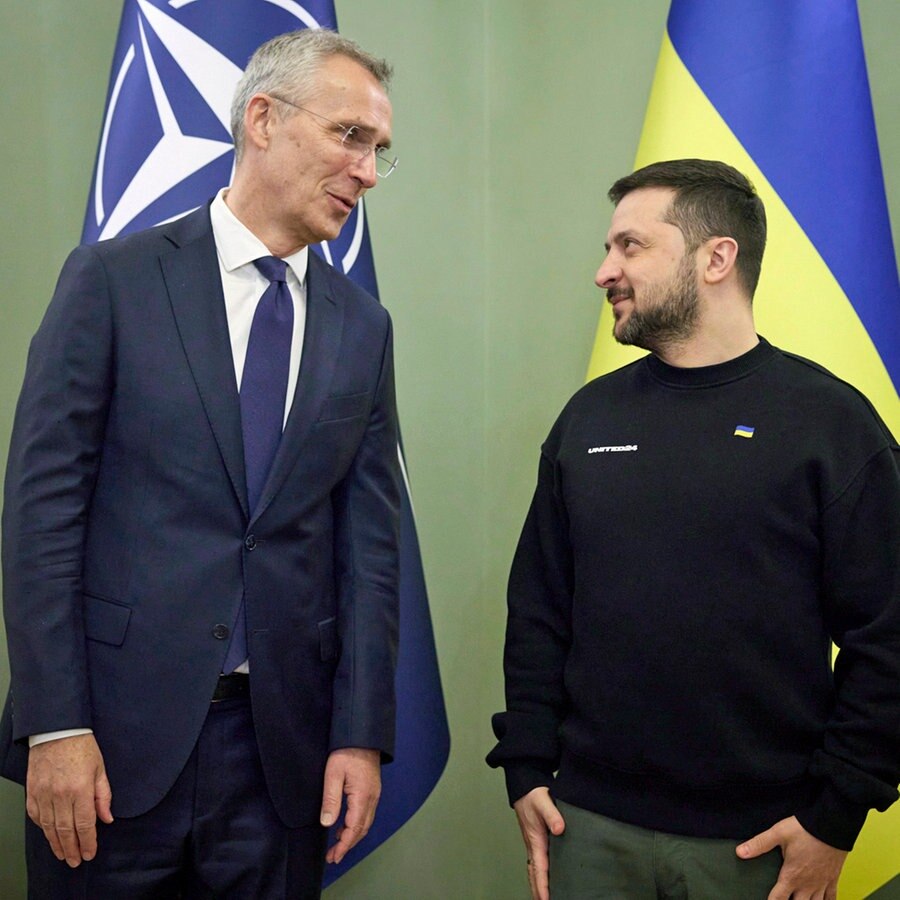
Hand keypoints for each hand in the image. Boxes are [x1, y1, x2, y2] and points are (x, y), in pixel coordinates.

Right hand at [26, 734, 113, 866]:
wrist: (57, 730)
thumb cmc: (82, 747)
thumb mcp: (100, 768)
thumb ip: (103, 796)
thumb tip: (106, 819)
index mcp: (80, 789)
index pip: (84, 824)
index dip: (88, 842)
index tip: (90, 853)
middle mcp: (60, 795)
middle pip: (66, 830)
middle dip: (72, 849)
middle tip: (77, 861)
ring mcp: (43, 794)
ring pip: (49, 827)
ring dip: (57, 844)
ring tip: (64, 855)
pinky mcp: (32, 792)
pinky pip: (36, 816)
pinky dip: (43, 828)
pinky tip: (50, 835)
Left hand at [320, 747, 380, 864]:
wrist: (363, 734)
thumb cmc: (347, 751)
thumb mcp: (333, 774)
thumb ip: (330, 800)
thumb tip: (327, 824)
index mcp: (363, 796)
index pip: (354, 828)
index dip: (344, 845)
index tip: (334, 856)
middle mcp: (372, 798)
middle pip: (362, 829)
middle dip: (348, 845)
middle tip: (333, 856)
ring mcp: (374, 793)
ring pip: (365, 822)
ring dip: (352, 836)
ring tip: (337, 845)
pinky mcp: (372, 789)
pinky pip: (366, 813)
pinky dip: (356, 824)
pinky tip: (345, 825)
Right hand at [513, 787, 565, 899]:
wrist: (525, 786)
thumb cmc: (533, 794)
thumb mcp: (544, 802)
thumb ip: (552, 815)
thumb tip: (559, 829)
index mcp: (536, 840)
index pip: (539, 869)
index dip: (543, 886)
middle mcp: (533, 845)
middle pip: (534, 875)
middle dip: (538, 891)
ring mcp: (534, 843)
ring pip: (535, 870)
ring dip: (538, 885)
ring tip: (543, 898)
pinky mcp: (536, 839)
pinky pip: (536, 863)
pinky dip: (539, 875)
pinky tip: (545, 878)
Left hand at [737, 815, 847, 899]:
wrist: (831, 826)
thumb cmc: (804, 830)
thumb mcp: (778, 833)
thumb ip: (759, 844)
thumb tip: (739, 852)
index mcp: (791, 876)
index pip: (778, 899)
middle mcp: (807, 885)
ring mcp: (821, 884)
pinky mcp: (833, 879)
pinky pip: (831, 898)